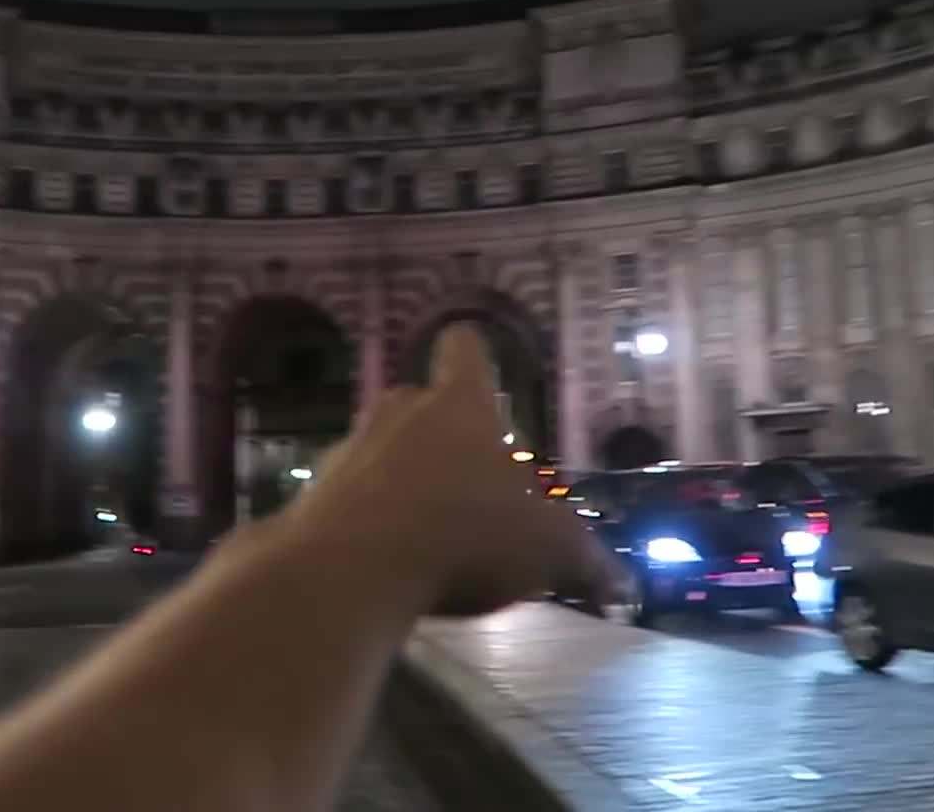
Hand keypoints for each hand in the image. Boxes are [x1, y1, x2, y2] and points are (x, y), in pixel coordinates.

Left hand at [285, 322, 628, 616]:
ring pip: (380, 451)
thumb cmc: (465, 535)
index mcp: (459, 406)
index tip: (480, 368)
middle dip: (441, 436)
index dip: (473, 357)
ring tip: (429, 532)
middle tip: (469, 482)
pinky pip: (349, 499)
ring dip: (401, 481)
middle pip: (418, 403)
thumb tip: (620, 583)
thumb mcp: (547, 551)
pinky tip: (389, 564)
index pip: (464, 350)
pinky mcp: (313, 498)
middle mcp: (398, 413)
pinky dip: (368, 522)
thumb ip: (584, 560)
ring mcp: (349, 452)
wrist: (348, 569)